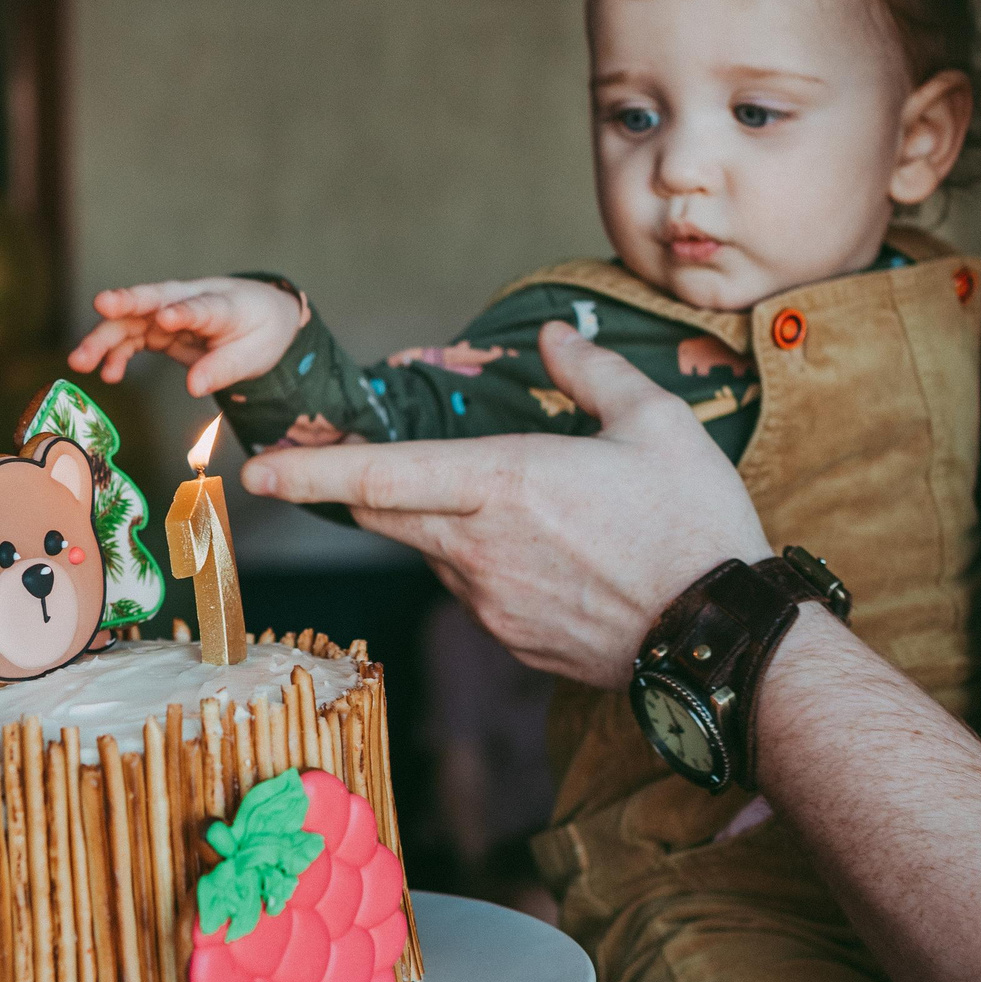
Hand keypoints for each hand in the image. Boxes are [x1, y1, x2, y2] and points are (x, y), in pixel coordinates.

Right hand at [67, 276, 307, 396]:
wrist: (262, 315)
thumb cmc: (260, 331)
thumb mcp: (254, 355)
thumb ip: (223, 369)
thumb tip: (193, 388)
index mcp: (223, 303)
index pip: (201, 306)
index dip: (184, 312)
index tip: (166, 317)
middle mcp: (189, 300)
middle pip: (154, 300)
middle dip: (126, 303)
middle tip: (100, 306)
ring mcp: (170, 312)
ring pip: (132, 319)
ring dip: (105, 337)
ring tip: (79, 361)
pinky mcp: (159, 328)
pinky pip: (133, 339)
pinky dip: (117, 355)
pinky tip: (107, 374)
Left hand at [240, 321, 767, 687]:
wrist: (721, 640)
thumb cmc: (695, 526)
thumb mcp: (658, 424)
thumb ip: (594, 375)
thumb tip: (553, 340)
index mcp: (504, 484)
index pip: (381, 475)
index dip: (312, 471)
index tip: (259, 471)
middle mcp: (479, 548)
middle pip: (387, 514)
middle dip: (360, 489)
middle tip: (347, 466)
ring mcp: (490, 603)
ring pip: (431, 553)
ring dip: (437, 525)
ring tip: (507, 507)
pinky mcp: (510, 640)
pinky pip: (471, 591)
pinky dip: (481, 565)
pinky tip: (543, 557)